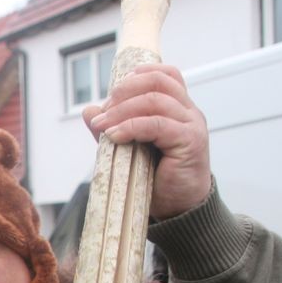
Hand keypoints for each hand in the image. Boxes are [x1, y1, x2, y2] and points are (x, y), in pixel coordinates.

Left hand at [82, 64, 210, 219]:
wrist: (180, 208)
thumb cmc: (158, 179)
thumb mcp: (130, 149)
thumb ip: (113, 127)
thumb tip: (89, 110)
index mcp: (179, 108)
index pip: (165, 75)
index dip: (137, 76)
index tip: (112, 95)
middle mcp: (189, 112)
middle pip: (158, 81)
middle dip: (124, 92)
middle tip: (103, 111)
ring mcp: (192, 124)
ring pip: (155, 100)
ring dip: (122, 111)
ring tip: (102, 126)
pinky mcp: (190, 141)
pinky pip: (158, 124)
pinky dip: (132, 126)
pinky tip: (115, 136)